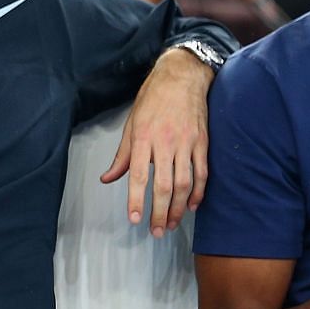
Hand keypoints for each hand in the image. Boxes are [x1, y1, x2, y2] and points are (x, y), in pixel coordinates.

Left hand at [99, 49, 210, 234]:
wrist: (182, 76)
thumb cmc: (153, 99)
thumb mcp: (131, 124)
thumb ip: (122, 156)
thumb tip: (108, 179)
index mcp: (143, 138)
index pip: (137, 176)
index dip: (136, 200)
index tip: (134, 219)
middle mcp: (165, 142)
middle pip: (164, 186)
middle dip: (160, 213)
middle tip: (157, 232)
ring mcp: (186, 143)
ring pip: (184, 183)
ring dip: (179, 208)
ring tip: (172, 224)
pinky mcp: (202, 142)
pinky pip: (202, 172)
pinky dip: (198, 192)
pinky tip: (192, 206)